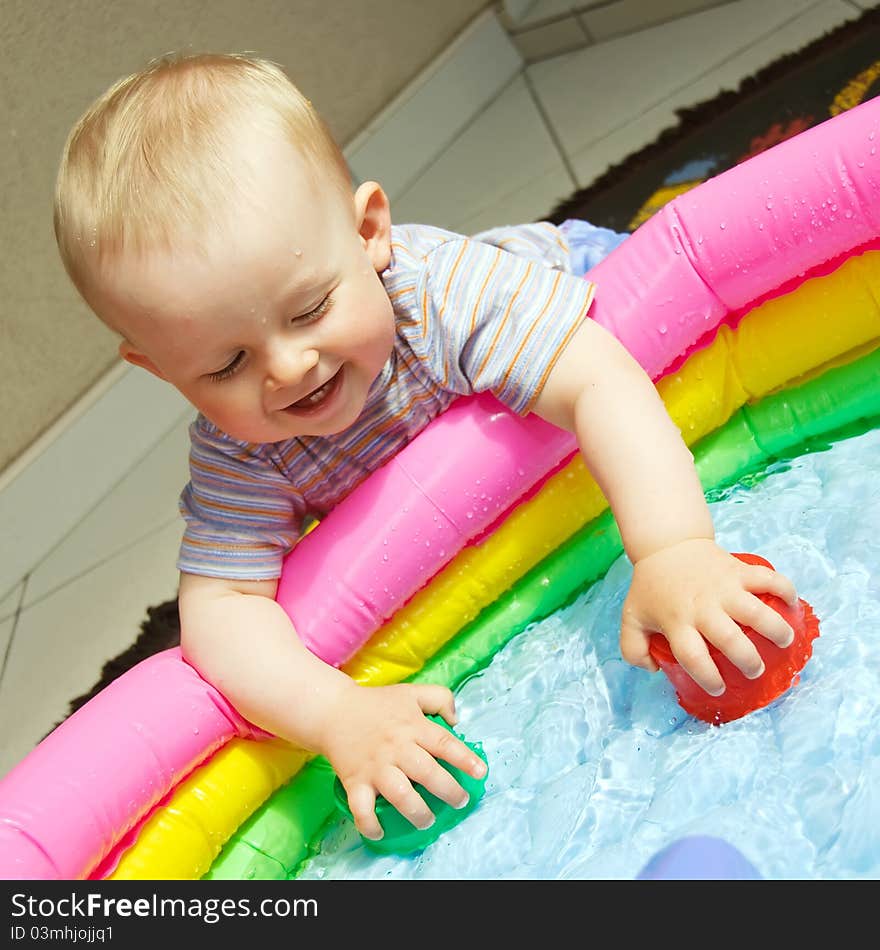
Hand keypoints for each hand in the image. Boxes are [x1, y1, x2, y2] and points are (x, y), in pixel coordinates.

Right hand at [319, 682, 487, 840]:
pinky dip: (370, 825)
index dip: (465, 759)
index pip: (444, 744)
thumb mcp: (412, 692)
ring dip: (418, 812)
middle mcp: (397, 748)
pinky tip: (380, 832)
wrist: (333, 711)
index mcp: (413, 727)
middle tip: (460, 801)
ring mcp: (375, 767)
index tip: (480, 772)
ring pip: (401, 795)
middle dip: (449, 792)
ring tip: (427, 820)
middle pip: (428, 773)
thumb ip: (440, 698)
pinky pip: (362, 809)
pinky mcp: (355, 781)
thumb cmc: (377, 704)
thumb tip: (457, 720)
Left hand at [619, 538, 797, 695]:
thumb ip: (633, 649)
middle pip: (731, 640)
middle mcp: (702, 606)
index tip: (718, 687)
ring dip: (776, 630)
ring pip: (756, 612)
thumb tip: (653, 670)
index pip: (693, 656)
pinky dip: (785, 591)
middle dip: (748, 661)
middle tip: (755, 671)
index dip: (708, 677)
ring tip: (784, 642)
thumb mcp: (632, 618)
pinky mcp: (738, 570)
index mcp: (677, 621)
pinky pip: (768, 579)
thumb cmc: (652, 587)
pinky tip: (792, 606)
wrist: (666, 545)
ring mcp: (723, 587)